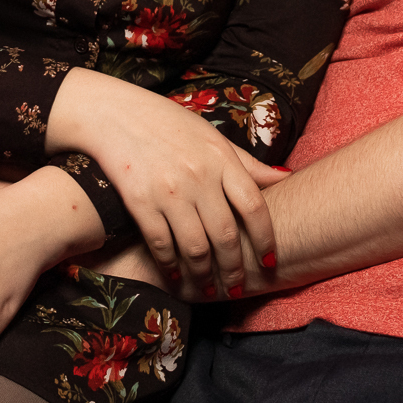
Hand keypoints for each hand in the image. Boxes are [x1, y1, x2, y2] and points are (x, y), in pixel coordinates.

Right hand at [46, 68, 285, 296]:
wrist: (114, 115)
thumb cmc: (168, 124)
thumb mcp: (212, 137)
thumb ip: (247, 163)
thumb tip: (287, 178)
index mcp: (221, 158)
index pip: (254, 207)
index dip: (266, 239)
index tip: (270, 261)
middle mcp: (198, 176)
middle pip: (226, 235)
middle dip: (234, 267)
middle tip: (237, 285)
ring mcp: (168, 190)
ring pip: (195, 247)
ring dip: (204, 274)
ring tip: (207, 288)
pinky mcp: (140, 201)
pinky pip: (161, 243)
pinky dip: (170, 265)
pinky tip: (175, 275)